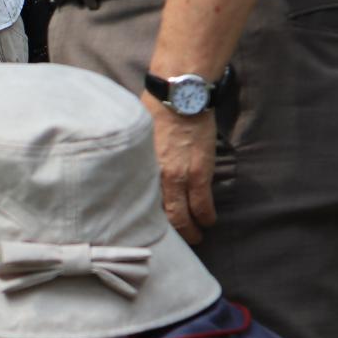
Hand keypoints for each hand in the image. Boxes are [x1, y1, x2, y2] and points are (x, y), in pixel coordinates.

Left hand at [140, 90, 218, 243]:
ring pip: (183, 215)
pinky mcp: (199, 172)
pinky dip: (206, 216)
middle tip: (173, 242)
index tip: (144, 232)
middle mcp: (155, 178)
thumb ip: (135, 160)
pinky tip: (208, 223)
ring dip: (190, 230)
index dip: (141, 222)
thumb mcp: (135, 140)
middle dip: (168, 233)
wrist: (179, 96)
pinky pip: (203, 203)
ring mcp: (179, 177)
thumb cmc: (154, 112)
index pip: (136, 206)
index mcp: (137, 171)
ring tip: (195, 237)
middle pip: (160, 216)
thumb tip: (130, 172)